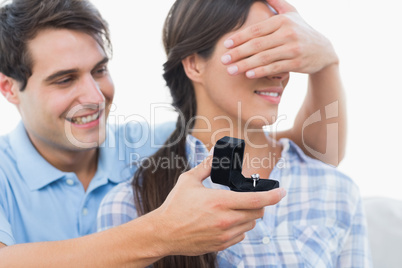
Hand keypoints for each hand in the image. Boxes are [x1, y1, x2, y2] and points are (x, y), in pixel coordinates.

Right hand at [155, 155, 285, 255]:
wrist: (163, 232)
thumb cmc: (175, 205)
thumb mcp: (189, 180)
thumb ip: (206, 166)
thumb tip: (215, 153)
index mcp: (219, 202)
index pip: (256, 200)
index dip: (273, 196)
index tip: (283, 191)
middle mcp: (225, 220)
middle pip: (257, 213)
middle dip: (260, 204)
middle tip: (253, 197)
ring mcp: (224, 235)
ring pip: (250, 225)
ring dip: (249, 215)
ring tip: (235, 209)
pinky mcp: (220, 245)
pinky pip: (240, 236)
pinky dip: (239, 227)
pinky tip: (227, 221)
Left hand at [221, 0, 338, 77]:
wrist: (324, 50)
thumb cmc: (301, 31)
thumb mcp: (292, 13)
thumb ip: (276, 3)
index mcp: (282, 20)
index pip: (256, 30)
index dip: (239, 37)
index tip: (226, 44)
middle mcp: (288, 33)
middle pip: (257, 44)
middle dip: (238, 53)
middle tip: (223, 60)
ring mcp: (293, 49)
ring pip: (265, 58)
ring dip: (246, 65)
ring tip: (231, 70)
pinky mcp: (297, 63)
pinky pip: (275, 68)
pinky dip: (261, 71)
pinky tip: (248, 75)